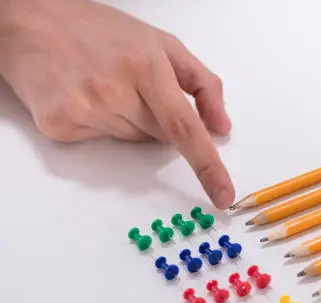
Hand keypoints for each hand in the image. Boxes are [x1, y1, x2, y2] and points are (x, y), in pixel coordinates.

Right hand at [0, 0, 233, 208]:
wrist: (30, 21)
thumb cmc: (100, 30)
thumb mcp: (161, 43)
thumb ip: (202, 83)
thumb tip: (221, 127)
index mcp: (145, 66)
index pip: (184, 128)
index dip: (207, 166)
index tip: (222, 194)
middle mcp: (114, 91)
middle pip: (161, 137)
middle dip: (157, 117)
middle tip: (132, 84)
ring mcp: (84, 110)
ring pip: (133, 141)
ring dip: (129, 120)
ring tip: (104, 84)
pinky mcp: (59, 125)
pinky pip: (101, 142)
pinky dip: (101, 125)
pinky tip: (84, 95)